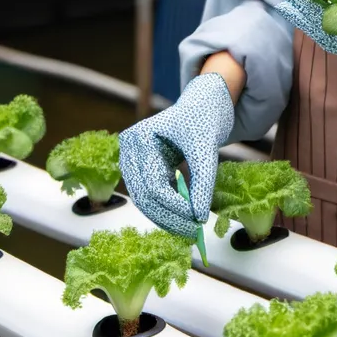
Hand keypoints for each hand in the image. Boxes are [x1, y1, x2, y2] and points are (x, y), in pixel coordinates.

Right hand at [118, 73, 233, 238]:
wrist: (204, 103)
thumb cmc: (205, 118)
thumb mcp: (206, 148)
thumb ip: (202, 182)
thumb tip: (199, 217)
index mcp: (139, 137)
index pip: (152, 183)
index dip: (173, 205)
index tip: (195, 220)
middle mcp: (129, 149)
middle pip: (143, 195)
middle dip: (168, 216)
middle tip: (192, 233)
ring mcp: (132, 158)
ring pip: (144, 198)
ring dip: (165, 216)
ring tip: (189, 229)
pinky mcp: (141, 166)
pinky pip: (150, 193)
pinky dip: (166, 207)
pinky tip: (183, 218)